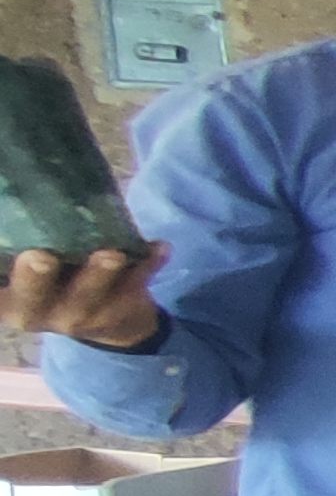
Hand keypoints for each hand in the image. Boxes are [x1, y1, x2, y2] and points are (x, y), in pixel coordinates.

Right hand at [3, 246, 163, 349]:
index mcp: (3, 300)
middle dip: (34, 280)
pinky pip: (136, 286)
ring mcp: (79, 317)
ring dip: (100, 274)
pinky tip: (159, 246)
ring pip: (89, 297)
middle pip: (31, 300)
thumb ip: (15, 239)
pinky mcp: (119, 311)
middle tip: (39, 257)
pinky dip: (148, 264)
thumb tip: (9, 177)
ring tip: (110, 253)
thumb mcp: (17, 267)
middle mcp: (33, 313)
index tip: (18, 257)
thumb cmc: (47, 276)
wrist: (105, 318)